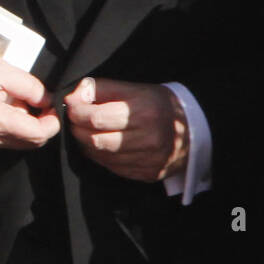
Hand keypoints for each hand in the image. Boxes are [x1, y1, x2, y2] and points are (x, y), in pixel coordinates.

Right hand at [0, 54, 59, 150]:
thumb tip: (47, 101)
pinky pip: (1, 141)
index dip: (52, 122)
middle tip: (35, 101)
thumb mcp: (1, 70)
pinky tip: (2, 108)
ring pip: (16, 143)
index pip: (37, 135)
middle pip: (29, 142)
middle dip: (39, 124)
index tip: (53, 107)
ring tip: (15, 101)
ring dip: (24, 126)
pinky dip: (9, 128)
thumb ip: (30, 87)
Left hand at [64, 77, 188, 182]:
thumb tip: (73, 96)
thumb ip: (102, 89)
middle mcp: (148, 138)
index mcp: (145, 112)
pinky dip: (102, 157)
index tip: (71, 106)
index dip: (77, 112)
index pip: (96, 118)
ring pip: (101, 156)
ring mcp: (149, 160)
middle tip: (75, 121)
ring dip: (87, 144)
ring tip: (89, 132)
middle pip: (95, 140)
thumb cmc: (158, 105)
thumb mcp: (135, 89)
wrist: (192, 130)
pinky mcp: (147, 174)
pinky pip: (113, 168)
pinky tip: (104, 146)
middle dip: (77, 129)